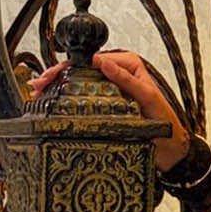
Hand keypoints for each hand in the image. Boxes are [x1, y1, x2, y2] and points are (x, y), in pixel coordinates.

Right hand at [27, 51, 190, 171]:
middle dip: (59, 76)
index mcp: (128, 66)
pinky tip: (53, 102)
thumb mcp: (148, 100)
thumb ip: (128, 81)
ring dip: (59, 88)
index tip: (57, 74)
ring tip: (39, 92)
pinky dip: (68, 100)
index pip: (94, 60)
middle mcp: (117, 75)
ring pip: (80, 84)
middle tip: (41, 83)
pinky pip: (85, 100)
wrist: (172, 151)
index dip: (72, 66)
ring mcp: (110, 91)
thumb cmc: (165, 125)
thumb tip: (104, 63)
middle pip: (82, 71)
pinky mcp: (107, 107)